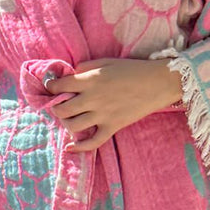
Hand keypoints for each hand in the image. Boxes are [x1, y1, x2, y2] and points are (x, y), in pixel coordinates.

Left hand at [45, 57, 182, 152]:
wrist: (157, 83)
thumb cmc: (132, 69)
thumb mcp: (106, 62)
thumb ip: (86, 67)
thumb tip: (71, 75)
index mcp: (90, 80)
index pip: (59, 86)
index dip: (51, 87)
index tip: (51, 88)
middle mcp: (92, 98)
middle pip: (62, 109)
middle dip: (56, 107)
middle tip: (60, 105)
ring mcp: (102, 115)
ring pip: (72, 125)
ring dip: (66, 123)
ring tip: (70, 118)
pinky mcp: (113, 127)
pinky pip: (93, 142)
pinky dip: (79, 147)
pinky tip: (70, 147)